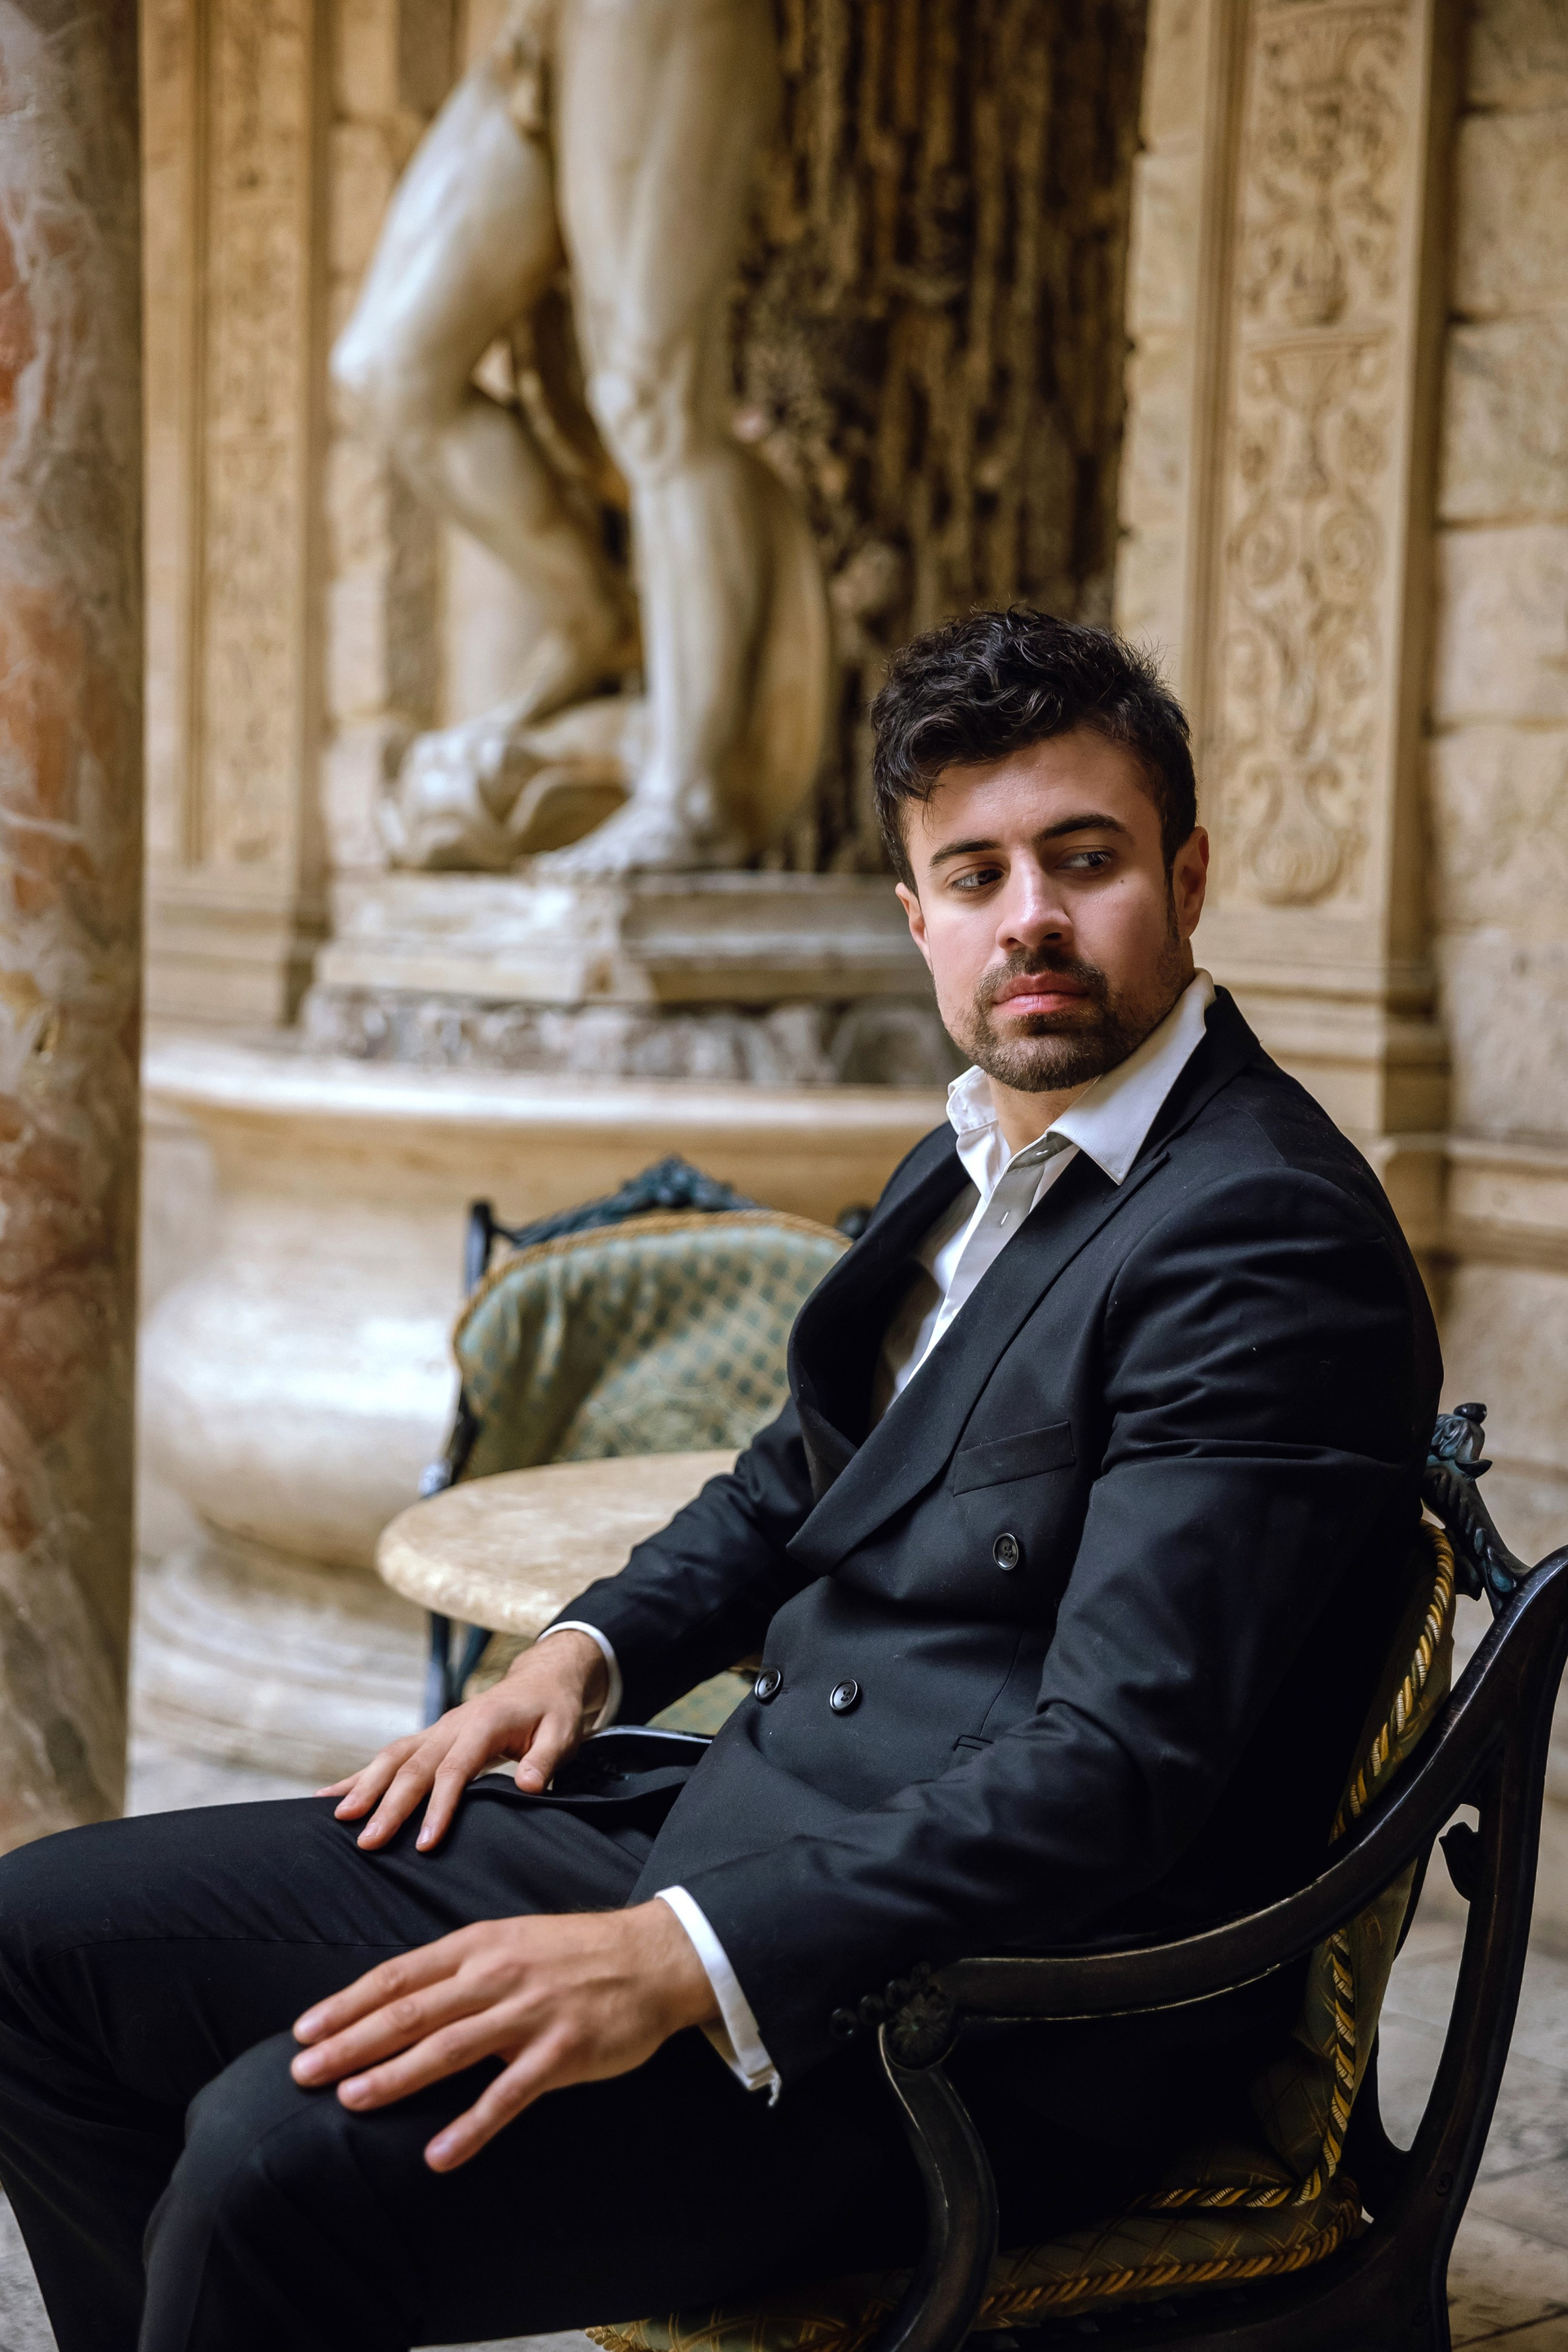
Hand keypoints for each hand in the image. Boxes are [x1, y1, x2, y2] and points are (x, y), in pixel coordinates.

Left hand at [289, 1900, 718, 2168]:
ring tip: (350, 2100)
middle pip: (411, 2011)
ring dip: (395, 2076)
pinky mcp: (561, 2054)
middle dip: (351, 2042)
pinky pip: (508, 2096)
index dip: (348, 2003)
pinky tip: (438, 2154)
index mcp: (479, 1944)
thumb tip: (399, 1999)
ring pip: (449, 2048)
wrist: (653, 1958)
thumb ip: (460, 1968)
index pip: (399, 1975)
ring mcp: (529, 2014)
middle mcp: (497, 1975)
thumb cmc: (575, 1954)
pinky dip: (471, 2126)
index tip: (305, 2030)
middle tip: (302, 2070)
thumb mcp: (511, 1941)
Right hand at [318, 1629, 607, 1852]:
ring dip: (364, 1787)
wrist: (542, 1679)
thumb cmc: (553, 1710)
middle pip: (413, 1766)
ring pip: (392, 1757)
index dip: (438, 1806)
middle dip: (388, 1805)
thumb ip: (545, 1759)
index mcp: (483, 1723)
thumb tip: (529, 1786)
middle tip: (368, 1842)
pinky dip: (360, 1777)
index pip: (454, 1769)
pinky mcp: (430, 1738)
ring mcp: (437, 1730)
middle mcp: (452, 1724)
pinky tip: (331, 1797)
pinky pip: (391, 1757)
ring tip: (338, 1820)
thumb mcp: (562, 1731)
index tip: (425, 1843)